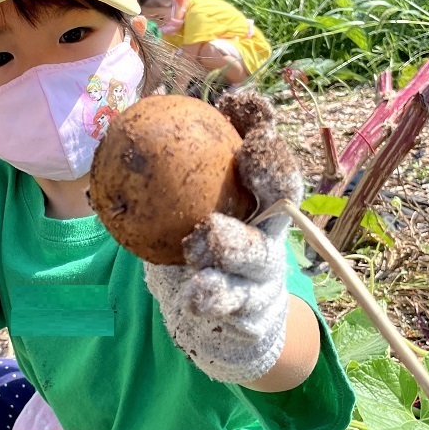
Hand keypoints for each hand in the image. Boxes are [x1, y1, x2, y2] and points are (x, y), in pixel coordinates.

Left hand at [143, 92, 303, 383]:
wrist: (219, 325)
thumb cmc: (198, 252)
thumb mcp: (183, 209)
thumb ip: (171, 169)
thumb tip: (145, 112)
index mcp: (257, 203)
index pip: (267, 156)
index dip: (261, 128)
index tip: (240, 104)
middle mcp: (270, 233)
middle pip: (282, 198)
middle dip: (273, 172)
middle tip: (250, 154)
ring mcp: (264, 274)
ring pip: (256, 254)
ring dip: (231, 243)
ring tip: (206, 238)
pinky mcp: (253, 313)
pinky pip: (233, 303)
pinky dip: (215, 296)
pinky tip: (195, 295)